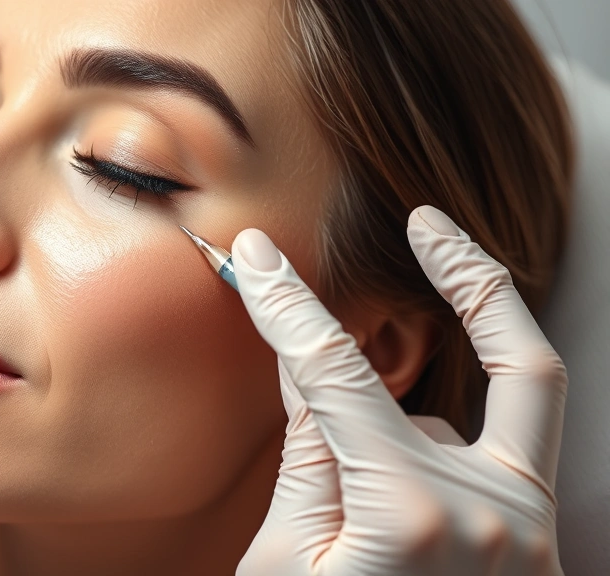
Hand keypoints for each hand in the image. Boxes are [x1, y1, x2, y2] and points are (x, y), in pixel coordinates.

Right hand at [233, 206, 566, 575]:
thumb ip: (306, 458)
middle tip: (432, 224)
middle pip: (508, 367)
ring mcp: (530, 540)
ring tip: (352, 527)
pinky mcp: (538, 557)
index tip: (261, 260)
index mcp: (411, 515)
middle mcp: (494, 517)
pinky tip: (392, 527)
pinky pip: (499, 475)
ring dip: (405, 450)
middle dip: (472, 285)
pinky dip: (436, 474)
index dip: (288, 307)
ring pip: (471, 438)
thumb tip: (305, 366)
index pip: (335, 375)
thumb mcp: (284, 561)